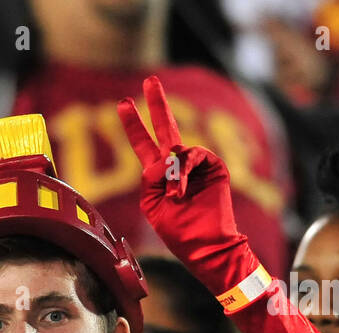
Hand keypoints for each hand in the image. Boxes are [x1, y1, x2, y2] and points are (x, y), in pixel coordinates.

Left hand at [117, 76, 261, 300]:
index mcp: (159, 177)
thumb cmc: (179, 232)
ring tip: (176, 197)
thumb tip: (164, 157)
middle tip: (149, 80)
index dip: (134, 124)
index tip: (123, 103)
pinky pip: (194, 156)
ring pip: (177, 150)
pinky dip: (184, 173)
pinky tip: (183, 192)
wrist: (206, 246)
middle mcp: (177, 167)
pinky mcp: (214, 166)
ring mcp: (197, 165)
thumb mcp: (153, 206)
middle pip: (166, 128)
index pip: (143, 144)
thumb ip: (151, 178)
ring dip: (172, 174)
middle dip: (158, 104)